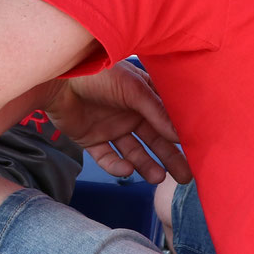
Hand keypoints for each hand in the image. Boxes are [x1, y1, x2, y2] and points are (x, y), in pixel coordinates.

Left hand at [42, 60, 191, 184]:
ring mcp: (110, 126)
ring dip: (146, 166)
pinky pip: (107, 158)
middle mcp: (129, 112)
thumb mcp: (133, 88)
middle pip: (154, 139)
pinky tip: (126, 170)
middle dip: (170, 158)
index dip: (180, 134)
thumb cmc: (97, 75)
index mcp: (142, 95)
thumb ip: (157, 111)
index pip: (166, 118)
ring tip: (158, 177)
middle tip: (186, 178)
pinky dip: (117, 167)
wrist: (56, 80)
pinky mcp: (91, 139)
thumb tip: (180, 135)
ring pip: (133, 152)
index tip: (197, 151)